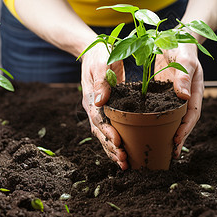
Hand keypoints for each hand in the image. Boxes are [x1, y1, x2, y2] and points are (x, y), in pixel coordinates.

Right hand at [80, 44, 128, 169]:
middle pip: (100, 132)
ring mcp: (98, 110)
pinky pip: (108, 129)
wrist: (96, 52)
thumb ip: (102, 82)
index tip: (119, 143)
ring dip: (112, 150)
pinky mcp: (105, 110)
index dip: (108, 133)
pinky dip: (115, 142)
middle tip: (124, 161)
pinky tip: (125, 152)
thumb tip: (100, 101)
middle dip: (111, 148)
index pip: (98, 119)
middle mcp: (93, 107)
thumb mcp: (102, 64)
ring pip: (103, 135)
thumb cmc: (101, 55)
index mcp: (91, 97)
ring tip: (124, 164)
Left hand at [155, 43, 203, 157]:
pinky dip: (157, 121)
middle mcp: (185, 97)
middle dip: (178, 138)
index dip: (185, 130)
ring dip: (167, 133)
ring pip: (172, 118)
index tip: (177, 141)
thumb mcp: (185, 58)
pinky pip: (161, 110)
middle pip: (183, 122)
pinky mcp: (162, 93)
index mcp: (195, 91)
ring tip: (160, 148)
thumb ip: (184, 75)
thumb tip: (184, 97)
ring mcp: (174, 96)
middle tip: (169, 154)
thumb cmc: (182, 45)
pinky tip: (147, 129)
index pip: (192, 115)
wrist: (173, 36)